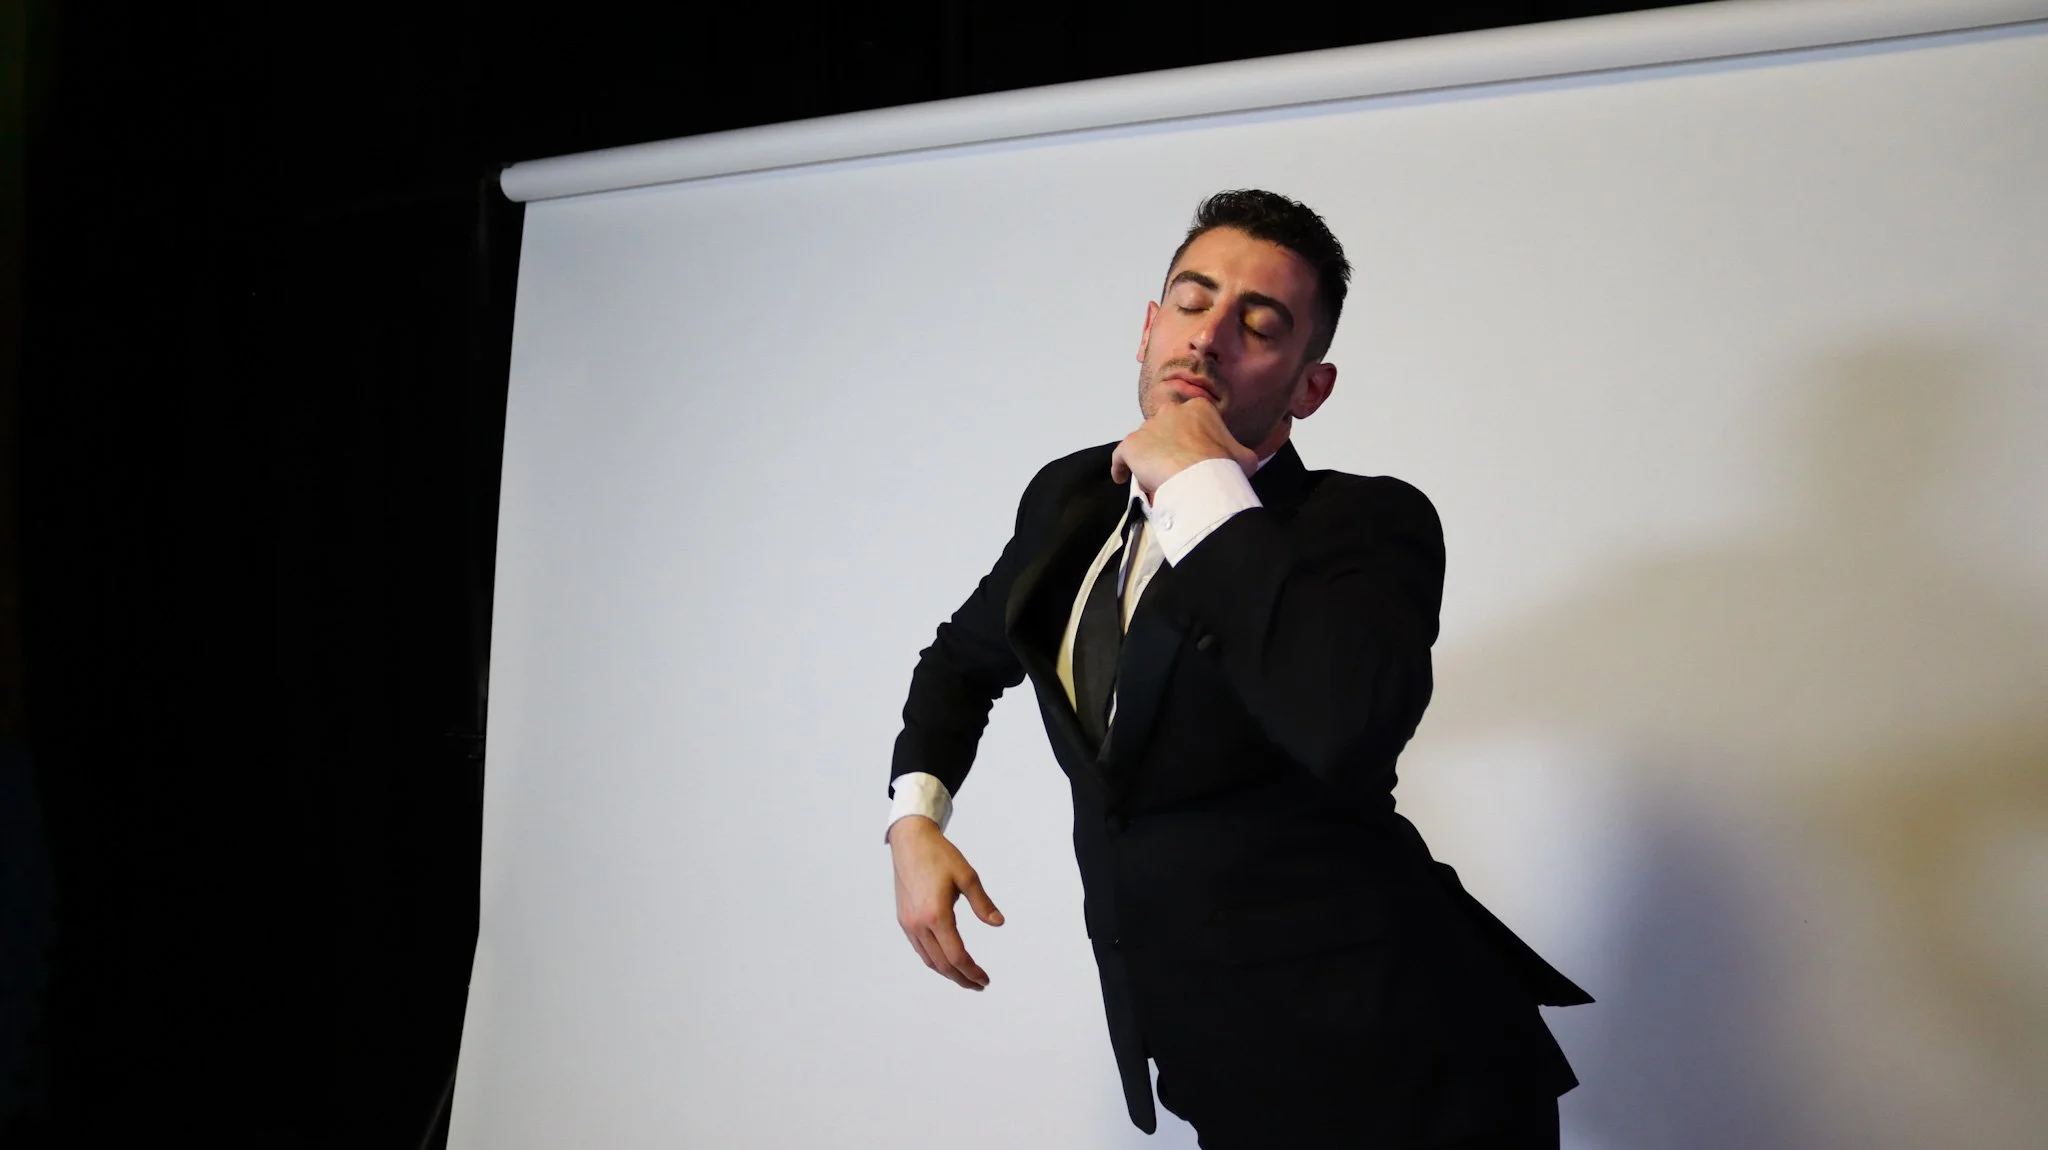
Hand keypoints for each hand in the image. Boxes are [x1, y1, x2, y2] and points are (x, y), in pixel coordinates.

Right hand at [889, 815, 1003, 989]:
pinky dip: (934, 960)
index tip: (985, 980)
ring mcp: (908, 923)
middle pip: (942, 964)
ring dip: (947, 972)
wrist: (910, 841)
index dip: (972, 972)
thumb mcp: (967, 876)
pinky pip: (920, 949)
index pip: (957, 956)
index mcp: (936, 915)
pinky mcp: (904, 919)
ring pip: (929, 960)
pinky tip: (946, 959)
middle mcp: (919, 924)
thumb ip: (982, 904)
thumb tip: (998, 923)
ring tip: (965, 976)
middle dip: (962, 978)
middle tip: (979, 985)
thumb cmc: (939, 856)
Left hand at [1110, 396, 1257, 491]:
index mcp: (1199, 408)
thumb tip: (1243, 459)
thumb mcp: (1244, 457)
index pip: (1190, 419)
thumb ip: (1239, 452)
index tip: (1192, 453)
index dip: (1190, 437)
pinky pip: (1121, 457)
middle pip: (1165, 427)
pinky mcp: (1130, 445)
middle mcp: (1171, 411)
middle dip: (1168, 442)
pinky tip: (1123, 478)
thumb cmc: (1225, 466)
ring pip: (1145, 441)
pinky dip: (1121, 467)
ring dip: (1148, 456)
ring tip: (1153, 477)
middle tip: (1174, 465)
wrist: (1200, 478)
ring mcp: (1148, 427)